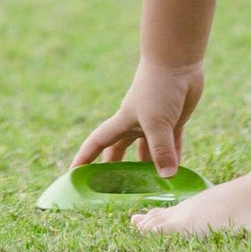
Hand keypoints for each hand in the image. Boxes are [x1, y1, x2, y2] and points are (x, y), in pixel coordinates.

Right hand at [73, 58, 203, 178]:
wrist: (177, 61)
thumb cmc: (158, 88)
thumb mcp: (156, 122)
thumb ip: (160, 150)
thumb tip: (167, 177)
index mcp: (122, 122)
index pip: (97, 143)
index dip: (85, 158)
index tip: (73, 175)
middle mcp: (135, 124)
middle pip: (120, 151)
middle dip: (116, 169)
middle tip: (114, 189)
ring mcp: (156, 123)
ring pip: (148, 151)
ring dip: (149, 168)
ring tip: (150, 189)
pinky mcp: (175, 121)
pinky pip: (172, 145)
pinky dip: (173, 159)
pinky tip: (176, 175)